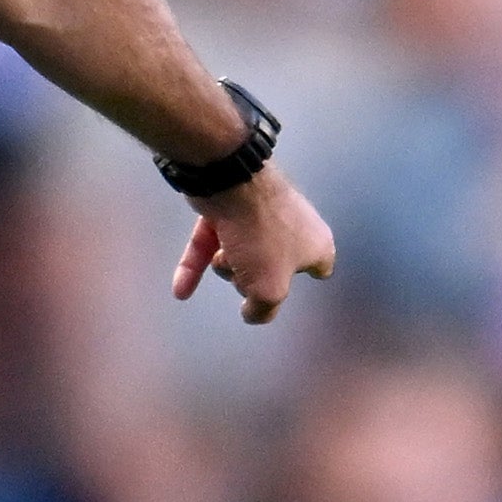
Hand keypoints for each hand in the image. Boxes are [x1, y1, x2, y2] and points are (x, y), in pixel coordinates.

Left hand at [173, 166, 334, 323]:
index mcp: (315, 245)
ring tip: (225, 254)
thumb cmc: (262, 240)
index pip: (321, 267)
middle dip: (252, 278)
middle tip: (250, 269)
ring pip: (239, 257)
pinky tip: (180, 290)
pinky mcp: (227, 212)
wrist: (232, 186)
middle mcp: (292, 228)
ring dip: (225, 265)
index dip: (308, 277)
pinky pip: (211, 246)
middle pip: (269, 269)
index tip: (289, 285)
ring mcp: (259, 218)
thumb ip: (264, 310)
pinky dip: (196, 264)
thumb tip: (253, 314)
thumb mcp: (269, 289)